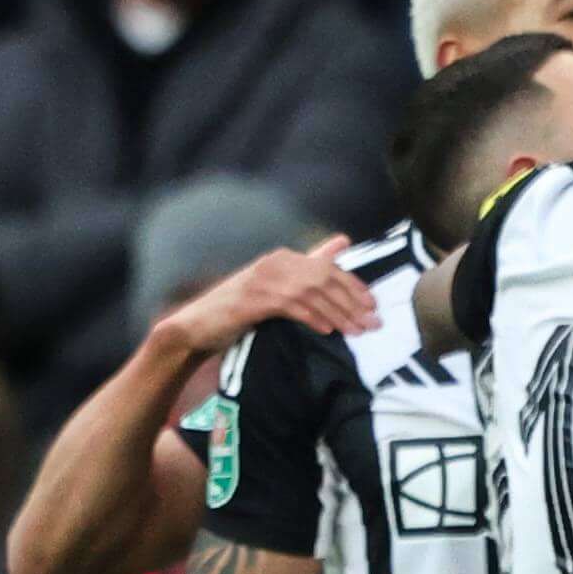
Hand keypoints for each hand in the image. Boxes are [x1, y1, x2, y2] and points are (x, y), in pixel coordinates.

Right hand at [159, 242, 374, 356]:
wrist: (199, 326)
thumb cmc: (241, 310)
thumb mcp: (276, 290)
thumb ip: (307, 271)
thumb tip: (342, 242)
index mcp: (283, 258)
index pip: (328, 267)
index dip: (354, 286)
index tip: (373, 305)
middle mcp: (275, 263)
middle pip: (325, 279)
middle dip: (352, 302)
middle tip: (373, 323)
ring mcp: (263, 279)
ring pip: (312, 293)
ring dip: (339, 314)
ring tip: (357, 331)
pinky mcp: (254, 298)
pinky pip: (292, 306)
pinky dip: (313, 317)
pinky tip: (328, 330)